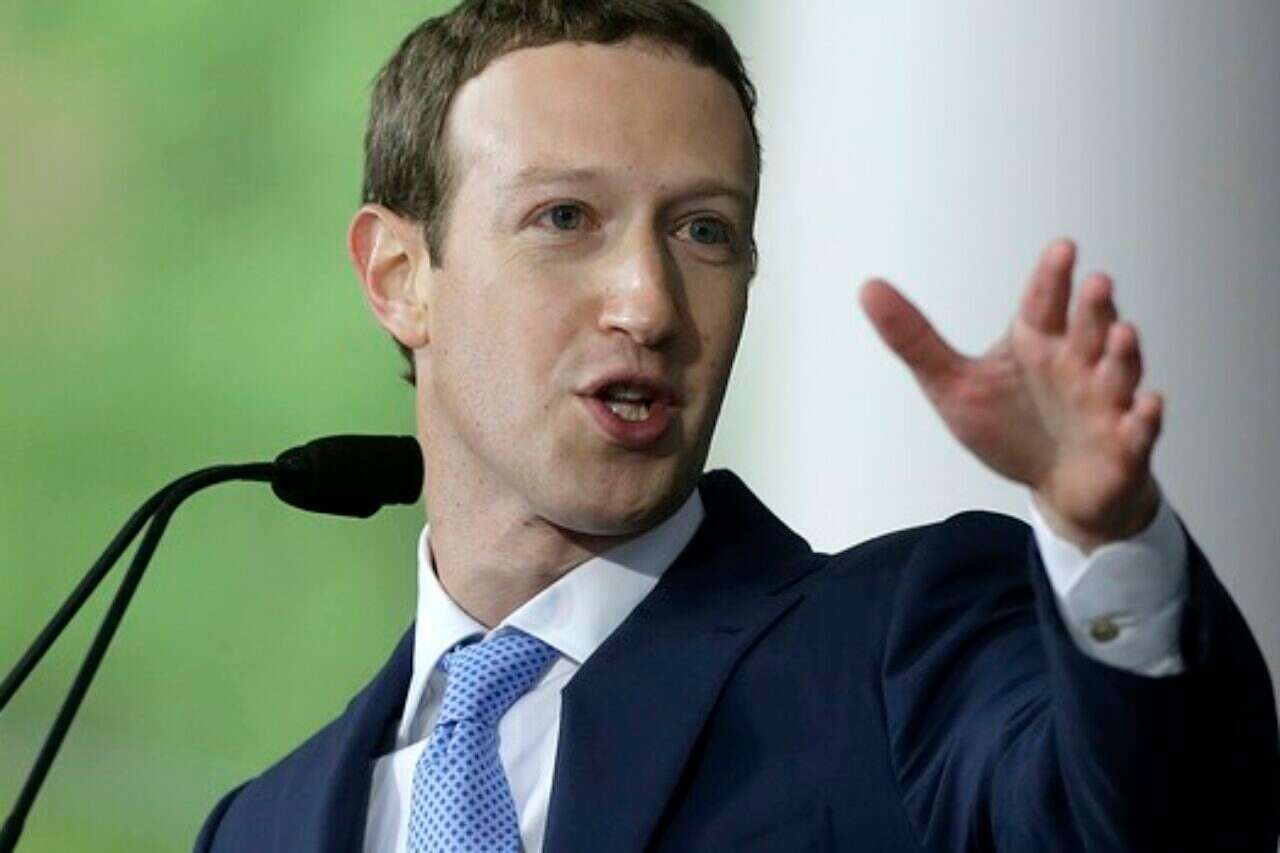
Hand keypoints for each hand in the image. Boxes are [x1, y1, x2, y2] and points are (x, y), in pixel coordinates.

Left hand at [859, 238, 1161, 552]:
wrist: (1058, 487)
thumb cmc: (1012, 427)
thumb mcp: (953, 384)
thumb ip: (914, 339)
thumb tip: (868, 288)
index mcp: (1037, 342)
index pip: (1044, 303)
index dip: (1053, 278)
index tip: (1062, 249)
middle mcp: (1076, 364)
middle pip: (1088, 329)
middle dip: (1094, 308)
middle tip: (1095, 283)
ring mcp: (1105, 403)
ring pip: (1118, 372)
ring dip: (1123, 354)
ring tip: (1123, 333)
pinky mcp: (1124, 445)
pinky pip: (1138, 429)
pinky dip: (1144, 419)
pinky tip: (1146, 405)